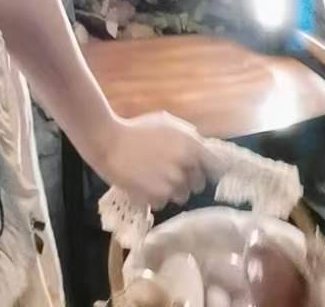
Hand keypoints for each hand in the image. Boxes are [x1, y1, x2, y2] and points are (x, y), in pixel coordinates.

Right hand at [95, 113, 209, 210]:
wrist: (108, 142)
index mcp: (190, 144)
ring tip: (153, 178)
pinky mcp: (159, 196)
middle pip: (199, 184)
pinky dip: (155, 197)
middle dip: (187, 180)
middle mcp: (186, 164)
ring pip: (182, 195)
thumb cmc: (136, 129)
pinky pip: (164, 202)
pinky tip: (143, 184)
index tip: (205, 173)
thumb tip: (204, 149)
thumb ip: (188, 136)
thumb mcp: (165, 123)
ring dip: (171, 190)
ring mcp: (173, 182)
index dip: (211, 170)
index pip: (216, 166)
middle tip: (169, 172)